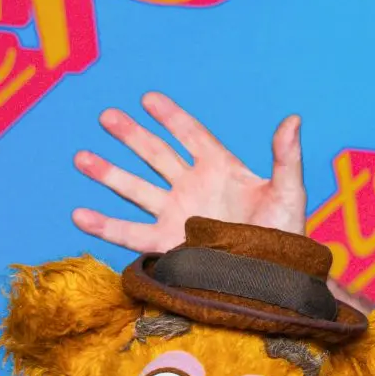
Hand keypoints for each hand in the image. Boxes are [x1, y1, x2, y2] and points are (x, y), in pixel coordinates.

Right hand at [71, 92, 306, 251]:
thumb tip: (293, 119)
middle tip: (106, 117)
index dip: (171, 116)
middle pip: (156, 154)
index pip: (190, 134)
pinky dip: (105, 226)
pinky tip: (80, 215)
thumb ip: (285, 156)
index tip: (148, 99)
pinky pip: (130, 234)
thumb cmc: (287, 234)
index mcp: (220, 169)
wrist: (277, 277)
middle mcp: (193, 187)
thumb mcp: (289, 192)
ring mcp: (177, 214)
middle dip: (131, 136)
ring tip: (81, 158)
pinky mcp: (168, 244)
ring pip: (136, 189)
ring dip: (109, 173)